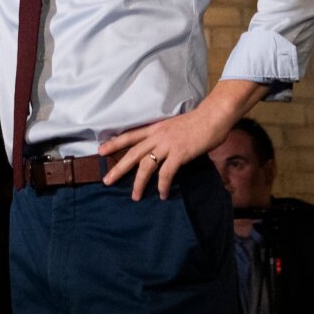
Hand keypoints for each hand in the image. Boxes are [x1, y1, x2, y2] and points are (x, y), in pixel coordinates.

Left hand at [97, 107, 232, 200]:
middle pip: (132, 153)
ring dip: (139, 183)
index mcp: (156, 128)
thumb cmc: (198, 121)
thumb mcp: (175, 126)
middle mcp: (158, 135)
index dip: (114, 143)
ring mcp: (168, 144)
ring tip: (135, 197)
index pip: (130, 135)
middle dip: (118, 168)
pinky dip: (163, 185)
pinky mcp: (179, 153)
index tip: (100, 150)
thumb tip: (163, 151)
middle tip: (106, 181)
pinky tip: (162, 194)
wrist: (213, 116)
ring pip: (146, 165)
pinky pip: (166, 173)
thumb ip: (166, 138)